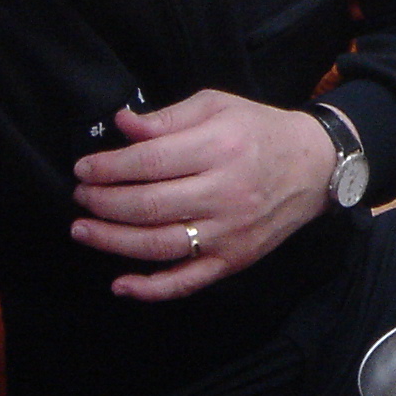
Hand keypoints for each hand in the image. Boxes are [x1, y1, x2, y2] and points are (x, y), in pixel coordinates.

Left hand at [70, 90, 335, 300]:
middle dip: (103, 202)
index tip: (84, 168)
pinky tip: (121, 285)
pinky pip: (188, 282)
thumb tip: (123, 126)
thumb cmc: (260, 130)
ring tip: (82, 230)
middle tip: (80, 196)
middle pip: (149, 205)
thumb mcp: (218, 106)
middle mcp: (225, 193)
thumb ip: (169, 117)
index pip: (150, 161)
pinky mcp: (234, 259)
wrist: (315, 167)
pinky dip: (151, 289)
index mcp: (221, 147)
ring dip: (112, 241)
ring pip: (159, 246)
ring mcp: (230, 232)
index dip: (109, 167)